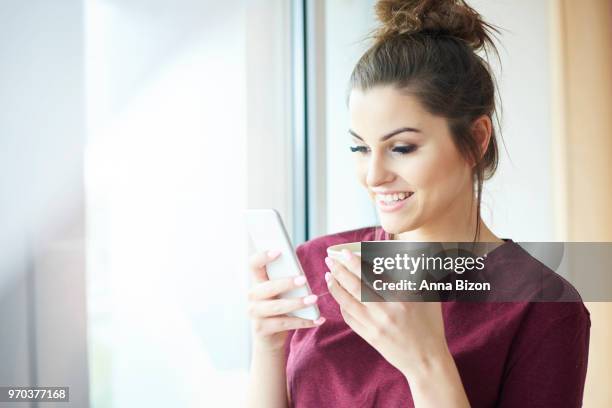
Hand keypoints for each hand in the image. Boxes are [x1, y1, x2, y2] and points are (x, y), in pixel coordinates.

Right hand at [247, 250, 325, 352]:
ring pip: (277, 307)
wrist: (268, 339)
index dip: (263, 257)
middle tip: (303, 280)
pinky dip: (303, 322)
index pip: (254, 265)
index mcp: (257, 282)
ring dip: (297, 303)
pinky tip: (317, 319)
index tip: (279, 251)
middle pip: (268, 287)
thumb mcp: (279, 293)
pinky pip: (284, 324)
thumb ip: (284, 281)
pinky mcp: (262, 329)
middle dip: (286, 283)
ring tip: (314, 300)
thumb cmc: (277, 309)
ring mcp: (255, 313)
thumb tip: (301, 272)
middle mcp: (252, 296)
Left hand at [324, 249, 449, 378]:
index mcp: (401, 299)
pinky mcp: (369, 337)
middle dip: (339, 271)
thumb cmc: (430, 326)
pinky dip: (342, 306)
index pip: (372, 275)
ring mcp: (375, 326)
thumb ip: (418, 277)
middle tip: (330, 260)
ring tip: (329, 276)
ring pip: (347, 302)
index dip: (355, 263)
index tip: (345, 253)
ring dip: (335, 287)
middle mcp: (385, 312)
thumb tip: (412, 254)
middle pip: (355, 287)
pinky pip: (349, 319)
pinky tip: (339, 297)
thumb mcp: (429, 299)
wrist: (426, 361)